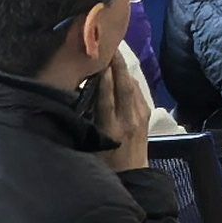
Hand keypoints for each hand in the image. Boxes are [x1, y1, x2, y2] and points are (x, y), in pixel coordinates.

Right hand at [94, 44, 159, 172]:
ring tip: (114, 51)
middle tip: (106, 44)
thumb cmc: (102, 166)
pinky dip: (130, 80)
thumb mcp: (88, 147)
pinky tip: (123, 71)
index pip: (106, 97)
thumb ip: (84, 123)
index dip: (102, 77)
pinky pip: (138, 93)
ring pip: (132, 86)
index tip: (96, 58)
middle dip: (116, 64)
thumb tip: (75, 98)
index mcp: (110, 129)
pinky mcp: (146, 116)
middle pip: (122, 86)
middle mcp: (127, 120)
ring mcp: (139, 117)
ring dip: (123, 68)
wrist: (132, 178)